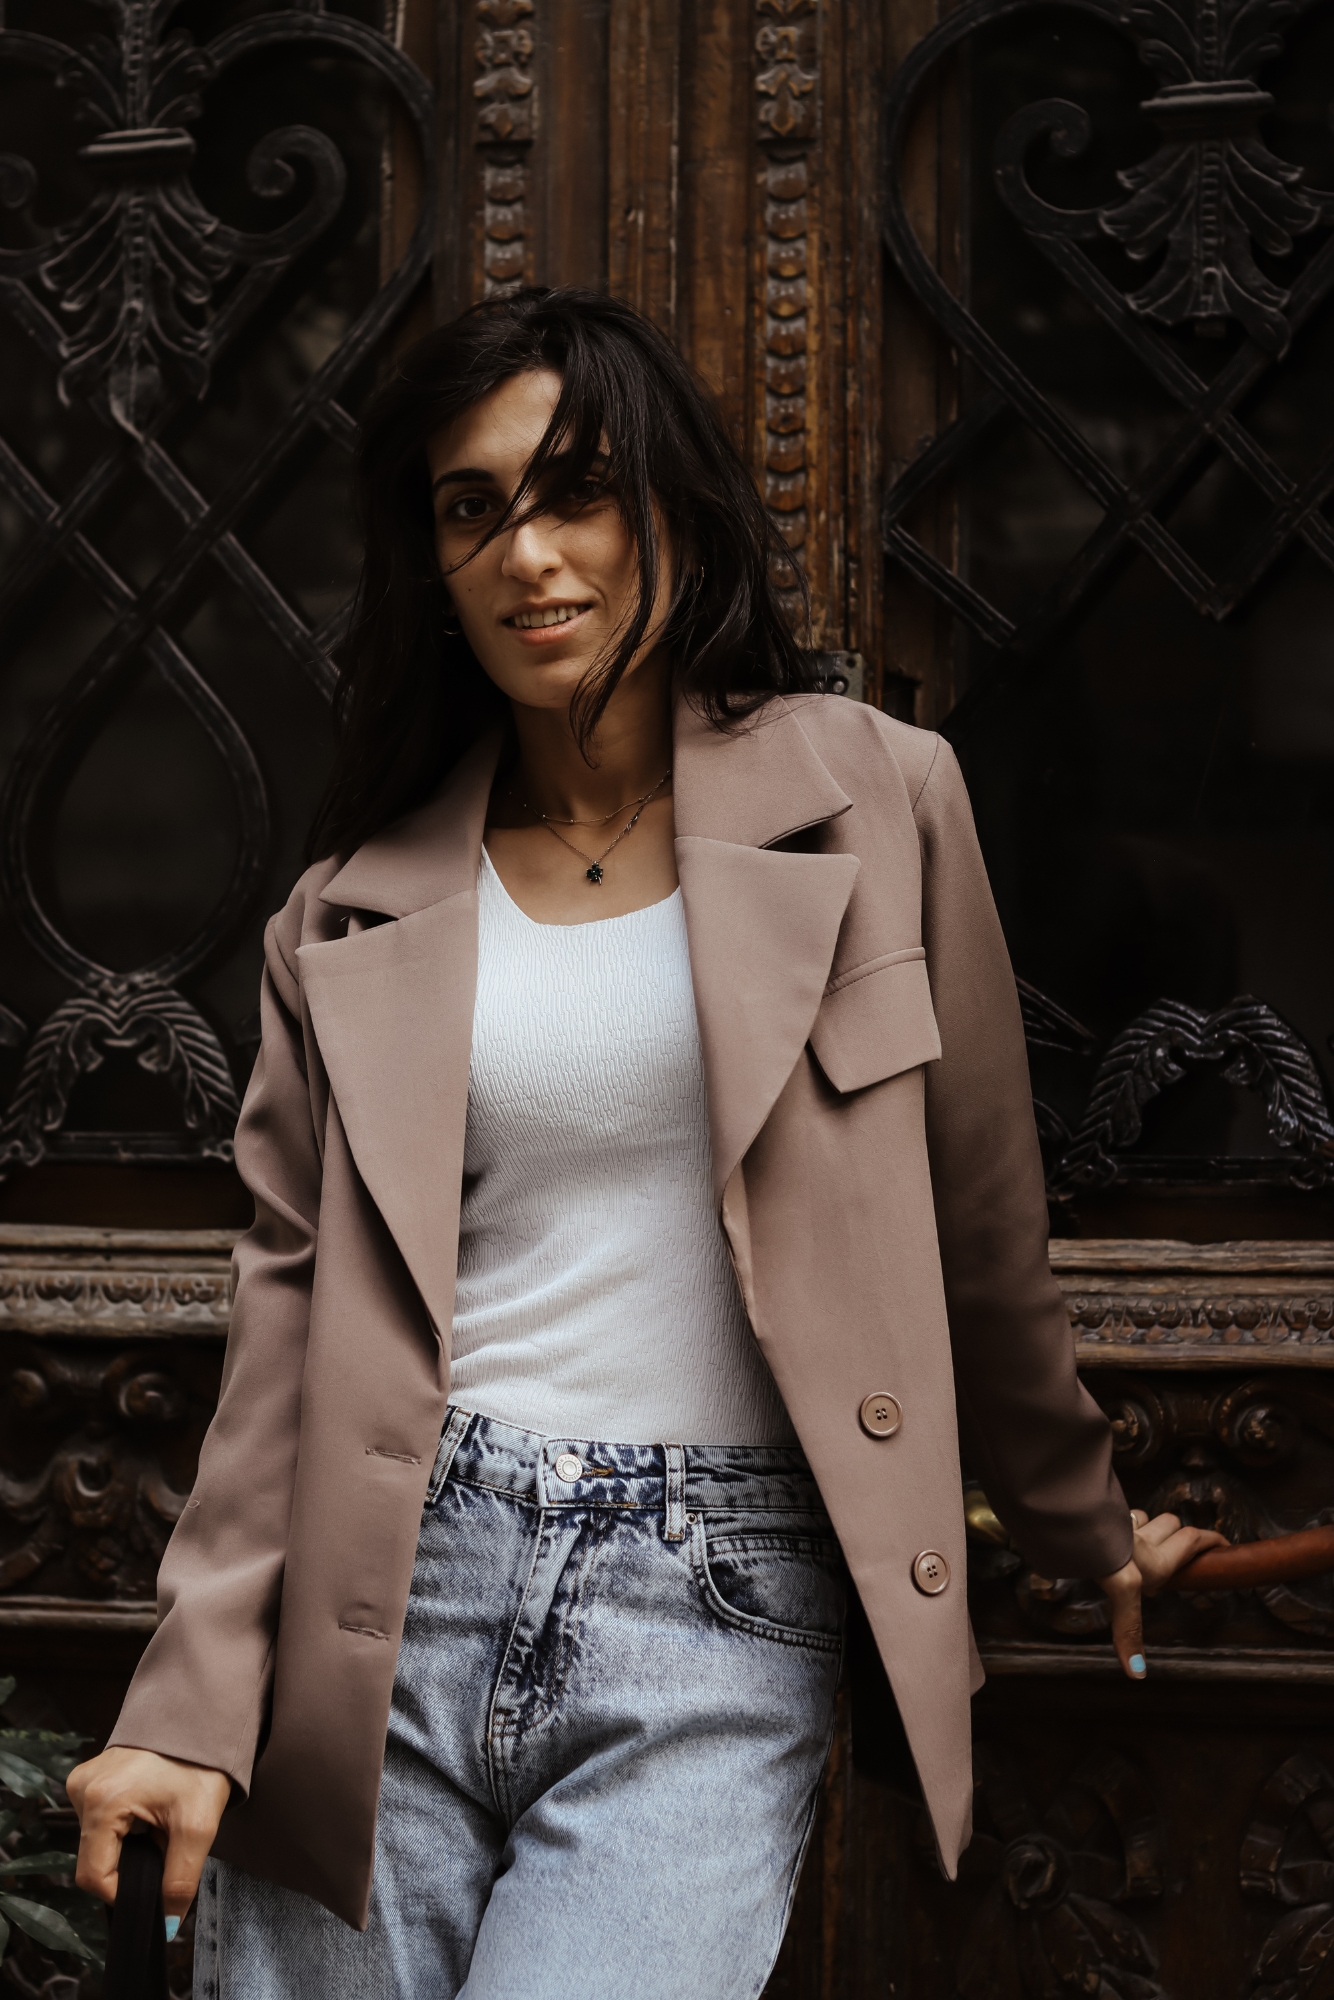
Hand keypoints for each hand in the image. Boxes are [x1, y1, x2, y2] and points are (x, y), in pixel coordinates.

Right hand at [66, 1747, 231, 1917]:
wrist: (204, 1717)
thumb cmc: (202, 1764)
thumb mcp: (198, 1826)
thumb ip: (180, 1880)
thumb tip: (168, 1922)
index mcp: (101, 1802)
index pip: (93, 1878)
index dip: (124, 1892)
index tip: (155, 1880)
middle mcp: (82, 1789)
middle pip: (95, 1858)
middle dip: (130, 1863)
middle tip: (165, 1841)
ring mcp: (83, 1780)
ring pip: (98, 1840)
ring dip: (128, 1843)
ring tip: (160, 1819)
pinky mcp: (90, 1776)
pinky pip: (100, 1819)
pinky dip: (125, 1824)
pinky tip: (150, 1807)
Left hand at [1096, 1510, 1228, 1680]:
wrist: (1074, 1517)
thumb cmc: (1104, 1553)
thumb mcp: (1122, 1588)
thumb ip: (1129, 1626)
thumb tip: (1137, 1672)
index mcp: (1155, 1561)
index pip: (1192, 1541)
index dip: (1211, 1541)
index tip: (1225, 1545)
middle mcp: (1142, 1540)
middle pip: (1173, 1526)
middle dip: (1183, 1535)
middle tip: (1185, 1550)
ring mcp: (1121, 1523)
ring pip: (1143, 1518)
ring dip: (1149, 1528)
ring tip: (1145, 1546)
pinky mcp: (1101, 1515)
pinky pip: (1116, 1516)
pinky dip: (1120, 1524)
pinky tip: (1113, 1535)